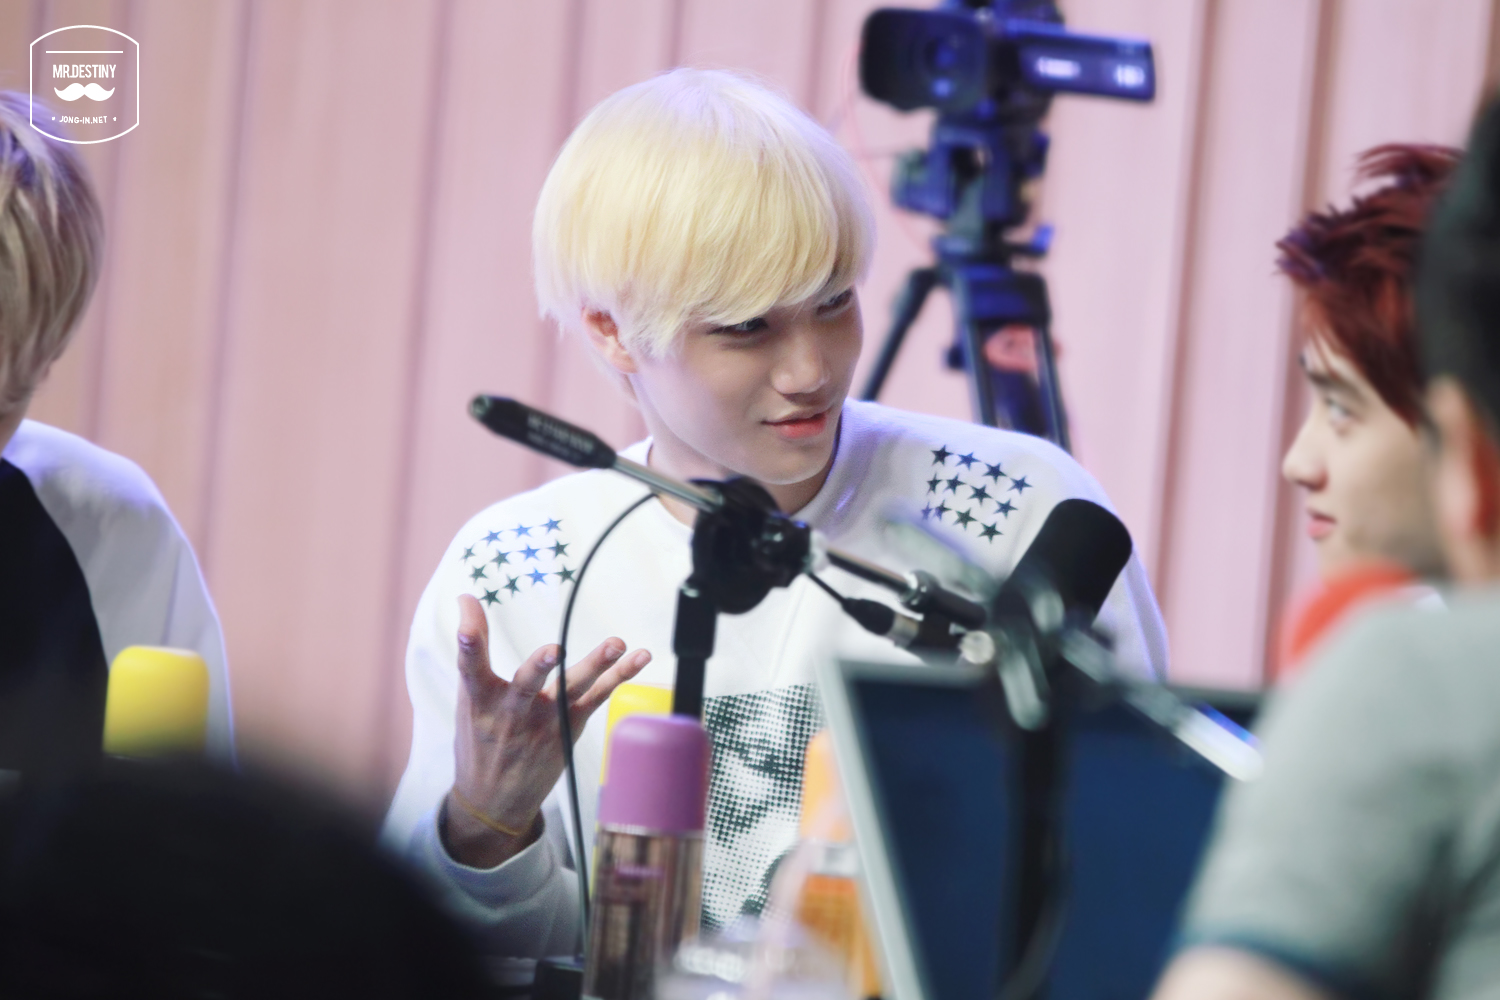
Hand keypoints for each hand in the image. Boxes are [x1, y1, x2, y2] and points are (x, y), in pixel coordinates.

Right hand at [443, 594, 650, 867]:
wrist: (494, 800)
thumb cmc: (481, 741)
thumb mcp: (469, 699)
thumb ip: (474, 652)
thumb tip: (467, 599)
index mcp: (479, 701)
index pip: (470, 664)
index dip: (469, 638)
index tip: (468, 609)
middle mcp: (512, 711)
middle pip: (526, 684)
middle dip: (539, 667)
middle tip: (553, 651)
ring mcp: (545, 721)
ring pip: (571, 689)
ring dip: (596, 664)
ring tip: (616, 643)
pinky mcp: (570, 726)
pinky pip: (598, 697)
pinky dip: (619, 676)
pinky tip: (639, 656)